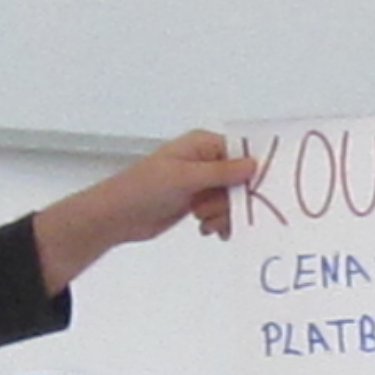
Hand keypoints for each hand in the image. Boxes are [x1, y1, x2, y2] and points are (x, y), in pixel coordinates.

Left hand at [38, 130, 262, 288]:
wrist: (117, 216)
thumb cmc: (142, 188)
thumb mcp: (184, 178)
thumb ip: (221, 172)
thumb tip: (252, 165)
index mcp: (202, 145)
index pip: (240, 152)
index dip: (252, 170)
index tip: (257, 188)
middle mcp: (204, 162)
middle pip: (240, 180)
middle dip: (232, 200)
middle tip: (214, 210)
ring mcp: (201, 183)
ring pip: (232, 200)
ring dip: (223, 215)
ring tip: (204, 221)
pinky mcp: (197, 203)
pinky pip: (222, 213)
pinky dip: (218, 223)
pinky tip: (207, 228)